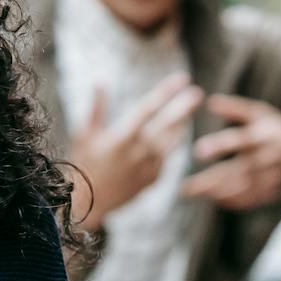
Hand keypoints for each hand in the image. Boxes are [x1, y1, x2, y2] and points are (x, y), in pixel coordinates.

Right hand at [68, 73, 204, 230]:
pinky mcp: (152, 179)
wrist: (88, 201)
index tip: (181, 78)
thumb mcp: (84, 134)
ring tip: (190, 109)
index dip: (166, 91)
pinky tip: (177, 133)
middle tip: (197, 92)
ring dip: (181, 125)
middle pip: (167, 124)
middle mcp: (138, 152)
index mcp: (122, 138)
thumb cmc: (83, 163)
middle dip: (183, 107)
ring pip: (172, 142)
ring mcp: (148, 167)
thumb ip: (96, 108)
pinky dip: (173, 145)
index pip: (148, 108)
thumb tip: (100, 81)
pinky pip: (167, 158)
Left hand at [181, 95, 280, 210]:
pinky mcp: (274, 191)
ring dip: (216, 194)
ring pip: (241, 190)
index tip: (198, 150)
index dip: (219, 146)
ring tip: (194, 193)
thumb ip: (235, 109)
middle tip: (185, 187)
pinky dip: (233, 202)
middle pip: (235, 172)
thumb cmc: (280, 129)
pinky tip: (215, 200)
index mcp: (261, 137)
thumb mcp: (261, 114)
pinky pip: (251, 200)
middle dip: (209, 182)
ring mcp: (270, 178)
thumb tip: (210, 100)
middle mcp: (266, 160)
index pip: (238, 141)